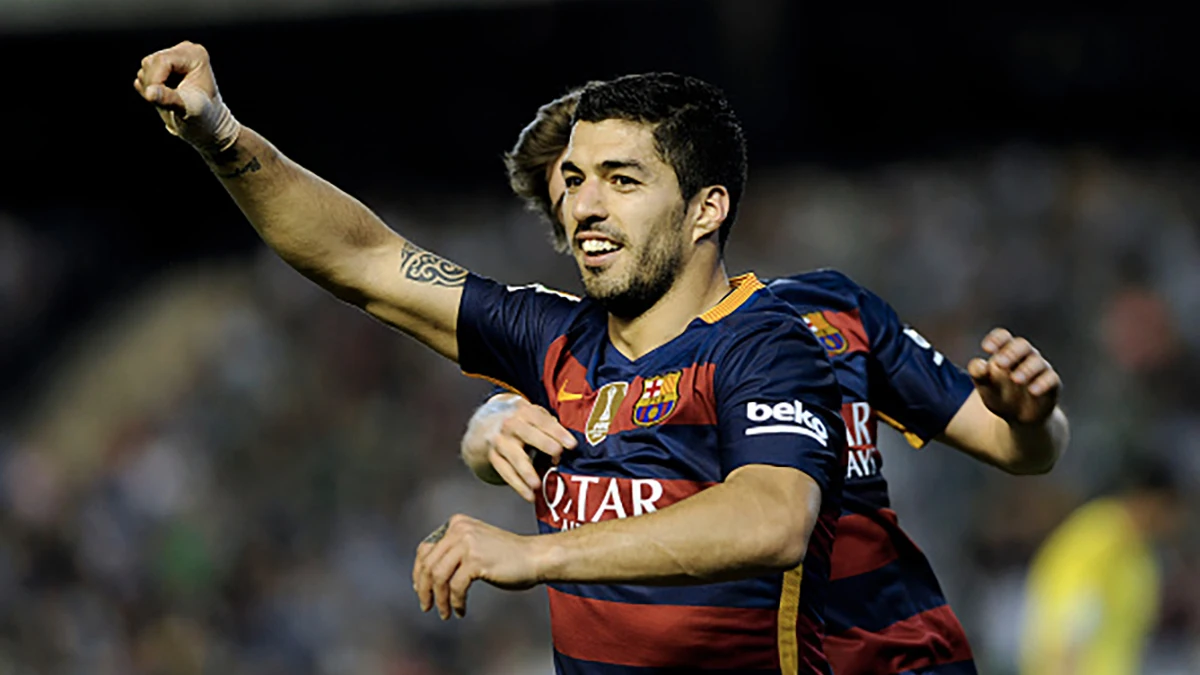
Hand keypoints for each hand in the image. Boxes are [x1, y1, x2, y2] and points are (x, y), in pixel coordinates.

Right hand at [133, 41, 240, 154]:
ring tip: (171, 102)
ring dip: (150, 89)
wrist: (206, 126)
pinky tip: (165, 98)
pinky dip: (148, 90)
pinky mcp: (161, 69)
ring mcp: (172, 59)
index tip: (154, 99)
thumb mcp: (189, 109)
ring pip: (144, 69)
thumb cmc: (204, 117)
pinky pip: (142, 76)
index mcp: (195, 55)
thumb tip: (150, 93)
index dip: (154, 80)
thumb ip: (169, 99)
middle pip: (150, 63)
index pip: (162, 60)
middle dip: (152, 85)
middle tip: (167, 104)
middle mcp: (183, 51)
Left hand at [412, 515, 541, 619]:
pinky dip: (456, 602)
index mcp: (456, 524)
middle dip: (424, 589)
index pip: (425, 549)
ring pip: (438, 577)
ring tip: (445, 613)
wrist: (535, 556)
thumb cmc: (507, 556)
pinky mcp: (476, 560)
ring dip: (439, 599)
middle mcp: (459, 529)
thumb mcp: (475, 546)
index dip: (419, 573)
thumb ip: (452, 553)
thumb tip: (424, 577)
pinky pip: (455, 587)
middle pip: (428, 564)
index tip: (420, 590)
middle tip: (427, 606)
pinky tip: (461, 610)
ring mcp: (467, 543)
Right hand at [462, 395, 576, 502]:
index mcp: (525, 412)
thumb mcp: (536, 416)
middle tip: (557, 454)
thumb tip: (569, 446)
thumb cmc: (524, 423)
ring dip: (527, 472)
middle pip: (527, 435)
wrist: (491, 425)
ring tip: (537, 484)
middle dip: (544, 444)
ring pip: (515, 458)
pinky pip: (506, 473)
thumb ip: (552, 428)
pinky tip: (530, 495)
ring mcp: (500, 442)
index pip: (543, 421)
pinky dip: (518, 486)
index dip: (558, 432)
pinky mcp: (494, 458)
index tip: (572, 444)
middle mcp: (511, 425)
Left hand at [967, 328, 1060, 424]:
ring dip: (1026, 369)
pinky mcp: (1052, 384)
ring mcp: (1039, 369)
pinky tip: (1033, 391)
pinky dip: (1043, 383)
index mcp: (1005, 352)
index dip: (996, 339)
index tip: (986, 348)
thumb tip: (979, 365)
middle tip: (1000, 363)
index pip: (1003, 337)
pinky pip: (1051, 378)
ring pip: (1037, 361)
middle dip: (1011, 352)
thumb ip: (978, 374)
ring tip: (1015, 379)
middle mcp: (1025, 356)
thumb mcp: (985, 386)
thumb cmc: (999, 395)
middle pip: (1022, 345)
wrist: (1018, 417)